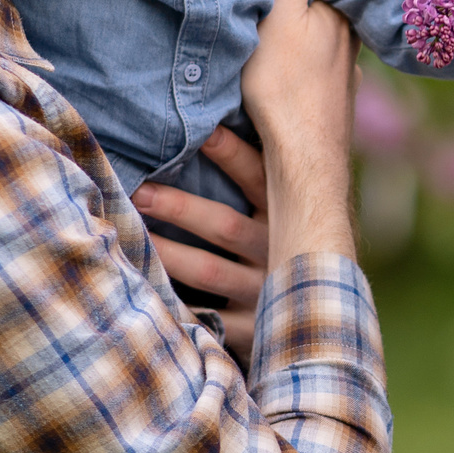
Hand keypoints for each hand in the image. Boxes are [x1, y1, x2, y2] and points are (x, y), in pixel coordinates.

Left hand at [132, 127, 271, 355]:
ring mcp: (268, 293)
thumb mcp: (290, 216)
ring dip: (168, 252)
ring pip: (210, 271)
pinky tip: (145, 293)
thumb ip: (270, 179)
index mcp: (292, 217)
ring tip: (130, 235)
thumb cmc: (291, 253)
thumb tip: (221, 122)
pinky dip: (180, 309)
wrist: (323, 324)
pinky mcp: (256, 330)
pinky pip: (211, 321)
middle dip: (180, 207)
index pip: (260, 178)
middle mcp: (282, 252)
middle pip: (225, 225)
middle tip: (138, 189)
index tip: (199, 131)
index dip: (231, 153)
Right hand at [239, 0, 356, 263]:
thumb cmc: (285, 85)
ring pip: (331, 28)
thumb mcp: (282, 15)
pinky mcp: (335, 92)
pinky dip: (315, 44)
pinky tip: (305, 48)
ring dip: (317, 15)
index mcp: (341, 11)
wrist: (302, 158)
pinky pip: (325, 56)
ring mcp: (347, 67)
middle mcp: (353, 37)